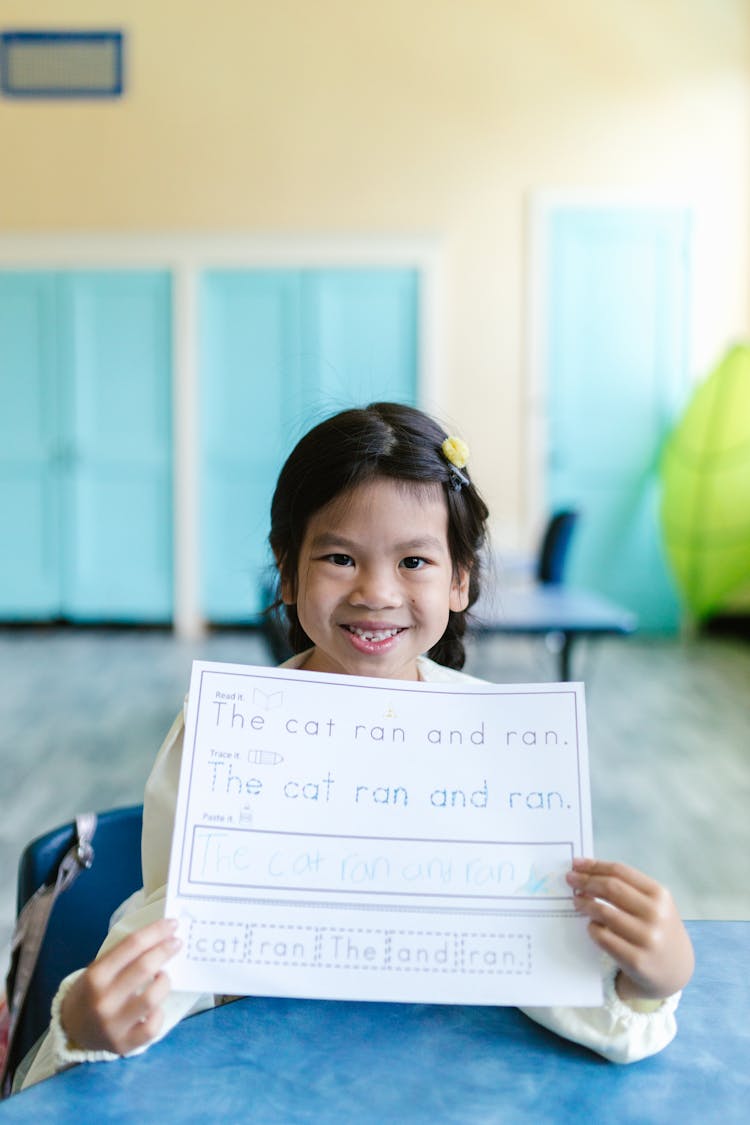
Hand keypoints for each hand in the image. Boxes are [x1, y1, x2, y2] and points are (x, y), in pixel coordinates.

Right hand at [60, 918, 180, 1054]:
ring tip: (163, 976)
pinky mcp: (124, 1045)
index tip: (172, 924)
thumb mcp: (98, 969)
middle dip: (165, 950)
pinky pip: (152, 1027)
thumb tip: (160, 936)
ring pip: (152, 998)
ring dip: (164, 981)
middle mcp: (103, 1000)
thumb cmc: (91, 991)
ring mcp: (113, 1025)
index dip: (155, 931)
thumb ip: (124, 955)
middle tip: (176, 942)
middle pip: (144, 968)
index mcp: (96, 976)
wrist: (71, 1029)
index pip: (131, 945)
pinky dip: (159, 1013)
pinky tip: (156, 1007)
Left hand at [566, 858, 693, 1001]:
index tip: (577, 863)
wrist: (675, 970)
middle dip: (586, 881)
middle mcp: (656, 914)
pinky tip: (591, 925)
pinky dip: (592, 928)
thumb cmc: (658, 929)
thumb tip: (587, 871)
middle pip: (611, 888)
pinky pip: (603, 938)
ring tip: (577, 901)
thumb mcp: (654, 904)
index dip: (595, 865)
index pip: (620, 872)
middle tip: (570, 879)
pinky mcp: (635, 960)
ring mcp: (646, 938)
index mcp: (660, 894)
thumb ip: (628, 888)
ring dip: (585, 903)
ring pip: (604, 913)